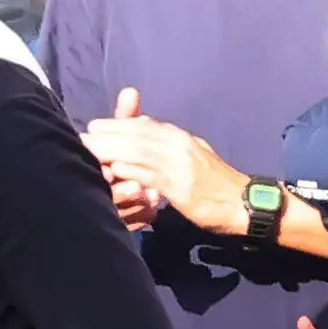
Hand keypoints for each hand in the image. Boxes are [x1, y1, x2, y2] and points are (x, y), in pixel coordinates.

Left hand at [84, 91, 248, 236]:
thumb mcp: (193, 158)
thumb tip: (148, 138)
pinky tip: (114, 170)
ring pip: (139, 151)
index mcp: (180, 138)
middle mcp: (178, 144)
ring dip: (112, 149)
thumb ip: (170, 148)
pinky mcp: (180, 186)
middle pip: (137, 135)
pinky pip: (150, 175)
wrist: (244, 204)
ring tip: (90, 149)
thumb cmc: (216, 186)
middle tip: (83, 135)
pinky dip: (131, 171)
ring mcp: (179, 164)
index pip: (144, 126)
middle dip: (108, 134)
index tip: (95, 126)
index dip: (118, 125)